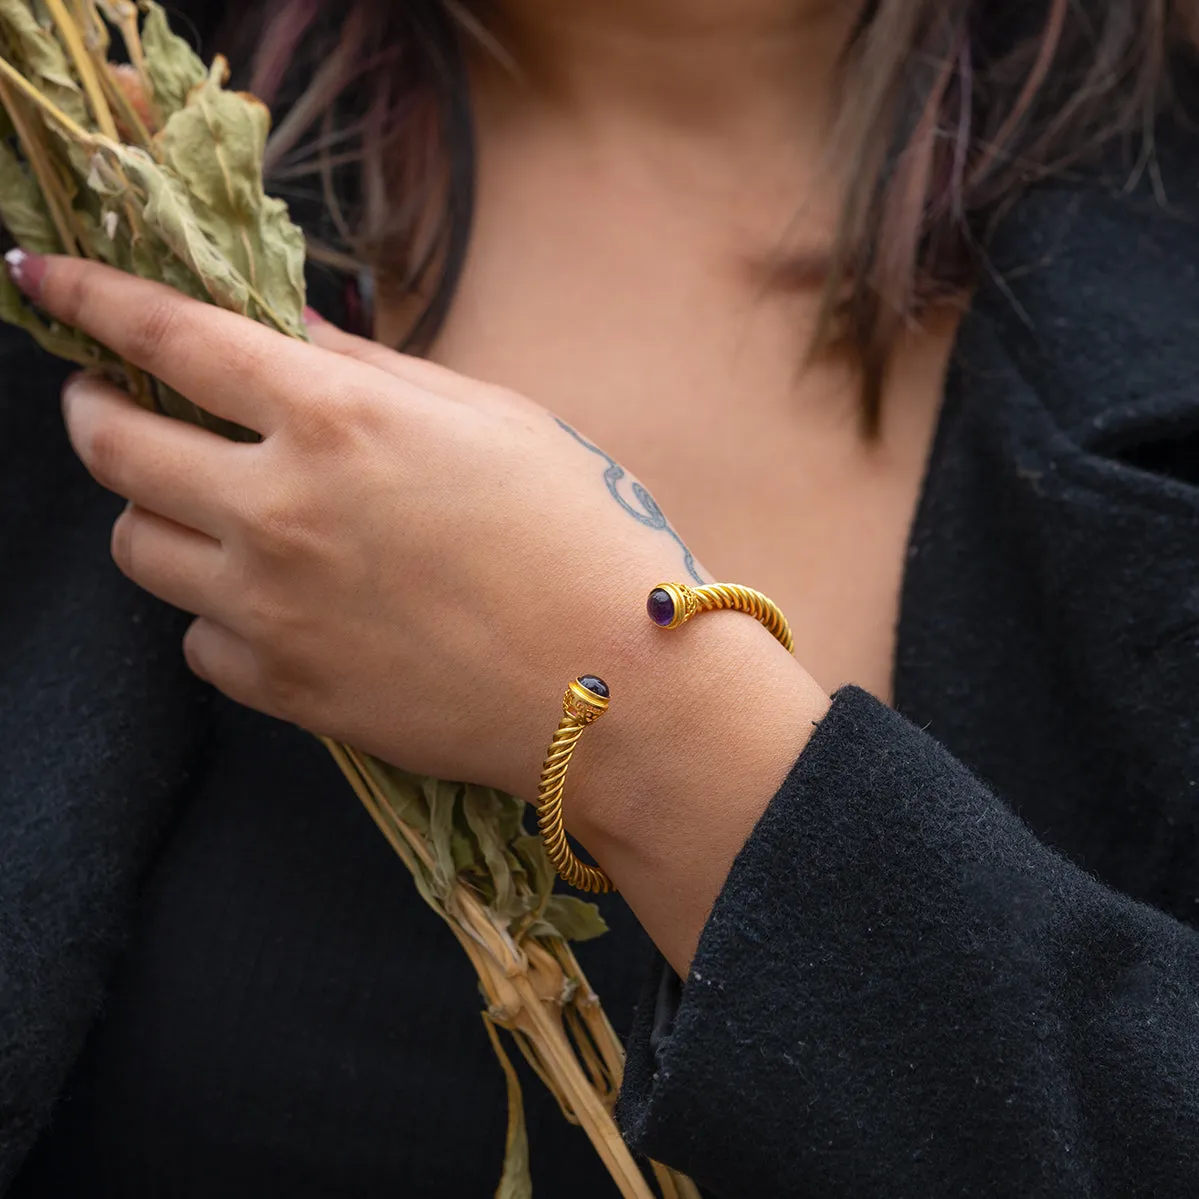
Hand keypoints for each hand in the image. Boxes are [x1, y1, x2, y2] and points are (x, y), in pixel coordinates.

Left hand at [16, 252, 827, 969]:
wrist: (617, 690)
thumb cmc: (579, 537)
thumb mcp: (492, 420)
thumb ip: (374, 372)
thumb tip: (290, 335)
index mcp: (336, 420)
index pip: (168, 336)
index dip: (90, 296)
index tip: (40, 278)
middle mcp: (278, 510)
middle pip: (113, 448)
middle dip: (95, 411)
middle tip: (116, 404)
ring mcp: (271, 610)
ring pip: (138, 548)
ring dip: (159, 514)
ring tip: (221, 513)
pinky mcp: (285, 692)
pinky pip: (200, 642)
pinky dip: (222, 615)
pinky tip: (284, 608)